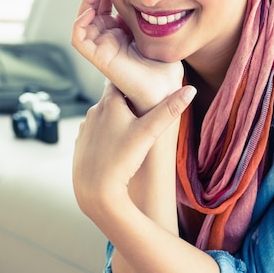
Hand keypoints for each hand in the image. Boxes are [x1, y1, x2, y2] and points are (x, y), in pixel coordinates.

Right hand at [71, 0, 183, 113]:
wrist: (164, 87)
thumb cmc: (164, 65)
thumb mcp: (153, 31)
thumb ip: (143, 15)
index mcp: (119, 35)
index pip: (104, 8)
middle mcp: (107, 41)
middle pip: (91, 11)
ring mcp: (101, 49)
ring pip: (82, 21)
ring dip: (87, 2)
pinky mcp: (98, 57)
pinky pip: (78, 37)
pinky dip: (80, 21)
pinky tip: (91, 9)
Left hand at [72, 82, 195, 222]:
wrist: (95, 191)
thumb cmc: (122, 160)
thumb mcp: (149, 133)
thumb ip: (169, 110)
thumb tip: (192, 90)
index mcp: (108, 102)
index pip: (121, 81)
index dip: (133, 82)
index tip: (143, 84)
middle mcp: (93, 111)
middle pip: (112, 99)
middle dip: (126, 101)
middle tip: (141, 108)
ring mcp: (85, 127)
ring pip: (104, 116)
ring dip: (115, 119)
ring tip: (130, 128)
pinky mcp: (81, 143)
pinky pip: (96, 132)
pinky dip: (105, 134)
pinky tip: (115, 145)